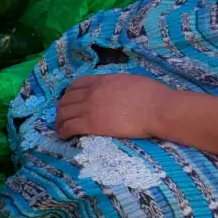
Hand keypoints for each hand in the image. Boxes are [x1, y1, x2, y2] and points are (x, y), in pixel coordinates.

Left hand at [56, 74, 181, 140]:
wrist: (157, 109)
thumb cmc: (153, 95)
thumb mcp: (130, 81)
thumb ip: (116, 85)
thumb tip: (116, 90)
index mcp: (102, 80)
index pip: (76, 84)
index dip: (69, 93)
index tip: (70, 100)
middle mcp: (91, 92)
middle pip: (66, 99)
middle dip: (62, 108)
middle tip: (63, 117)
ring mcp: (89, 108)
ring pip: (64, 113)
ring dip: (60, 121)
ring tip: (61, 128)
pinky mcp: (90, 124)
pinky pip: (69, 127)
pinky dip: (63, 131)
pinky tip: (64, 136)